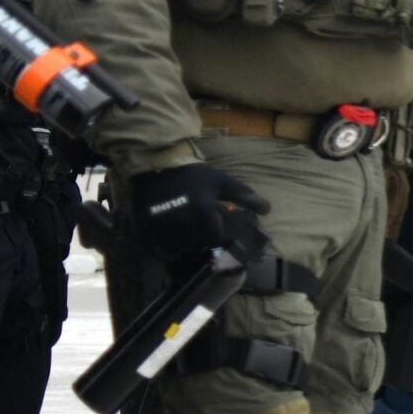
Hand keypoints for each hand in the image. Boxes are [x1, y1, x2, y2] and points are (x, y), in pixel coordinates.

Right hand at [128, 163, 269, 264]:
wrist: (158, 162)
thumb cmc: (194, 175)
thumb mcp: (222, 182)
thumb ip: (245, 196)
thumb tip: (268, 210)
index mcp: (202, 209)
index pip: (214, 239)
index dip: (217, 240)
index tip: (217, 237)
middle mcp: (181, 220)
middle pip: (195, 246)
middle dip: (200, 243)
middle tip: (201, 236)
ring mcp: (160, 224)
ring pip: (176, 249)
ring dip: (183, 248)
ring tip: (185, 238)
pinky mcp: (144, 226)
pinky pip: (156, 250)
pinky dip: (163, 251)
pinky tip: (169, 243)